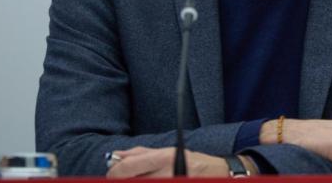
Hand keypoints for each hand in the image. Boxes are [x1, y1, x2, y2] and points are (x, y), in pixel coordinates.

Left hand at [106, 146, 228, 177]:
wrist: (220, 175)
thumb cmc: (193, 163)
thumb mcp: (168, 152)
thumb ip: (140, 154)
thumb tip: (116, 156)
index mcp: (164, 157)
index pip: (129, 166)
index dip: (114, 172)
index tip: (111, 174)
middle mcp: (167, 173)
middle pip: (131, 181)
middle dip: (120, 181)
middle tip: (119, 180)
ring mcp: (173, 182)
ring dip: (135, 182)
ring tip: (138, 179)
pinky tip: (147, 182)